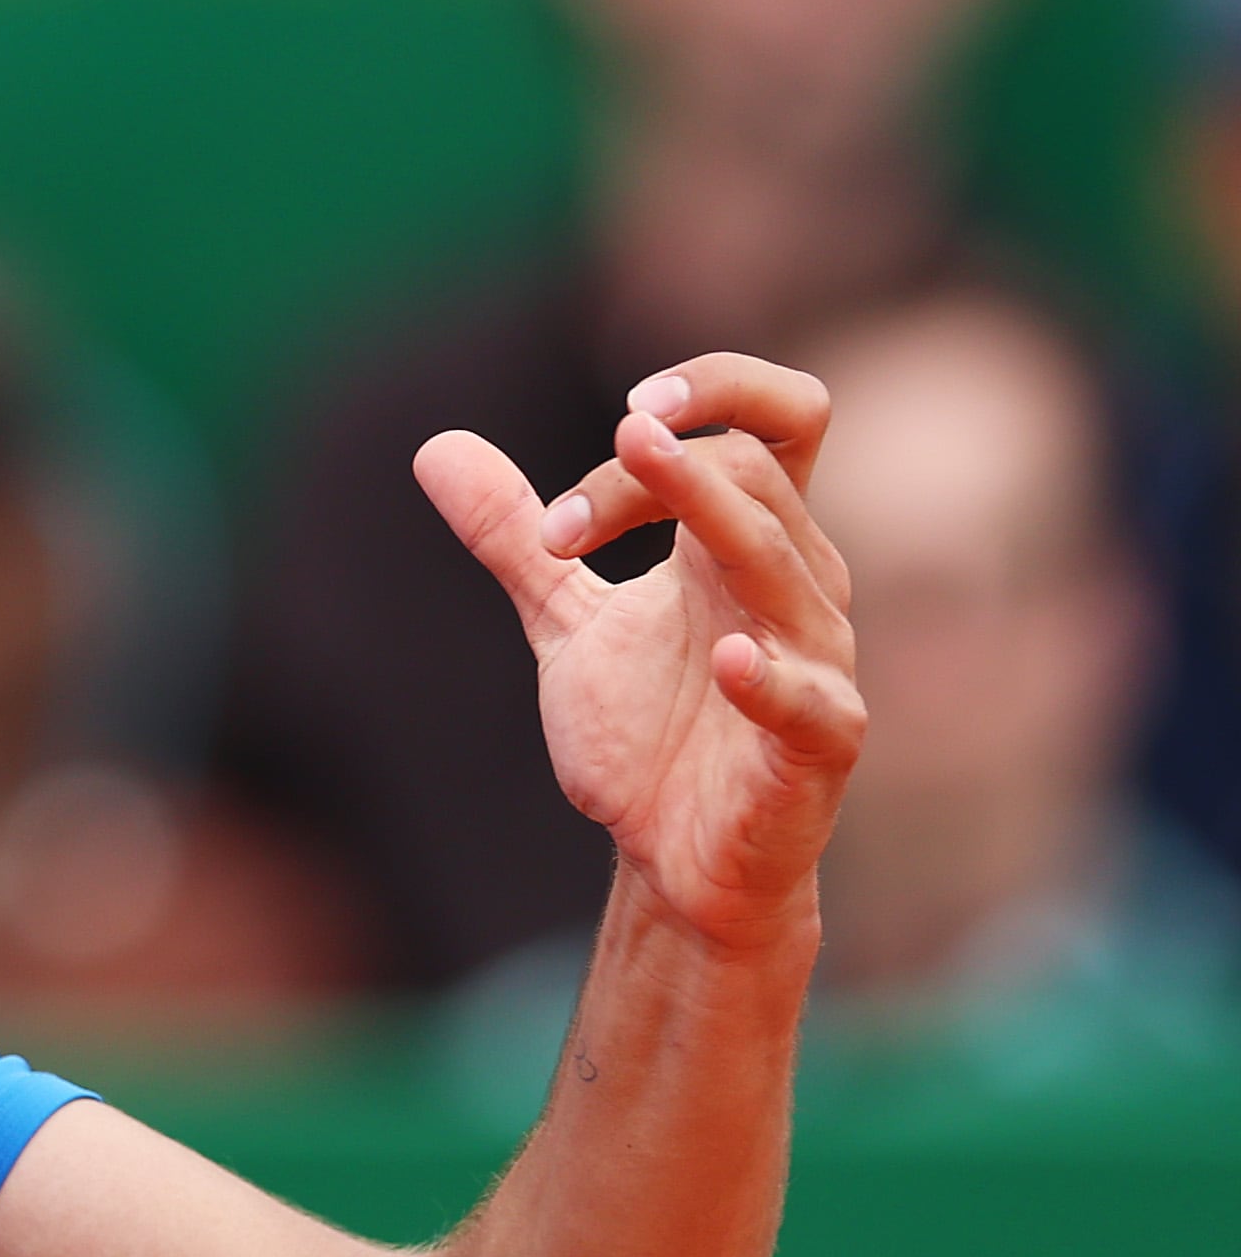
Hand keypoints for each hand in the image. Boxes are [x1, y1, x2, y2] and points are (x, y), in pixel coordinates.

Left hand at [415, 353, 862, 958]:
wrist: (672, 859)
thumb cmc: (646, 733)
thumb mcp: (566, 622)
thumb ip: (514, 537)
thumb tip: (437, 447)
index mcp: (743, 544)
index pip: (760, 423)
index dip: (701, 397)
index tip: (598, 447)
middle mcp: (792, 583)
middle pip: (753, 471)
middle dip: (653, 472)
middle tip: (556, 525)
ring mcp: (813, 659)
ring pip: (782, 556)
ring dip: (705, 509)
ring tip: (638, 454)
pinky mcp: (820, 741)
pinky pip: (810, 698)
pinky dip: (768, 678)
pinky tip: (726, 662)